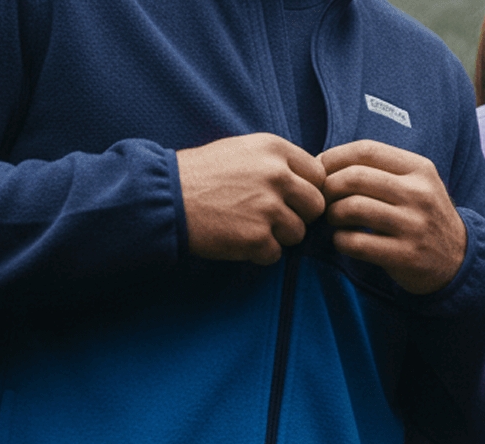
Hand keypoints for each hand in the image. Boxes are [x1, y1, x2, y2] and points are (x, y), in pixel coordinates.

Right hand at [177, 133, 325, 265]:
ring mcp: (268, 207)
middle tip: (272, 217)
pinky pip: (275, 253)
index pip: (318, 175)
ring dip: (279, 236)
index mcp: (275, 149)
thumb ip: (278, 162)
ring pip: (298, 233)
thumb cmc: (202, 174)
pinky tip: (238, 239)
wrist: (166, 197)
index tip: (289, 197)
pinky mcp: (256, 237)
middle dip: (298, 215)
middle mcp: (276, 175)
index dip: (307, 190)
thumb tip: (310, 181)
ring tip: (250, 227)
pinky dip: (259, 252)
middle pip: (316, 206)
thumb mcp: (243, 150)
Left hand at [319, 140, 466, 294]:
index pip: (366, 150)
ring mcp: (414, 226)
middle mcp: (419, 193)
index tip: (321, 172)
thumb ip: (380, 170)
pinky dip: (340, 241)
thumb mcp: (415, 183)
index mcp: (420, 168)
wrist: (458, 259)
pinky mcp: (405, 256)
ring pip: (352, 208)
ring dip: (332, 214)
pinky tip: (343, 241)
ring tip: (334, 219)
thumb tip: (323, 162)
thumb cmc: (422, 216)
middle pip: (354, 177)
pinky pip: (357, 243)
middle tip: (323, 199)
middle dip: (328, 188)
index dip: (333, 158)